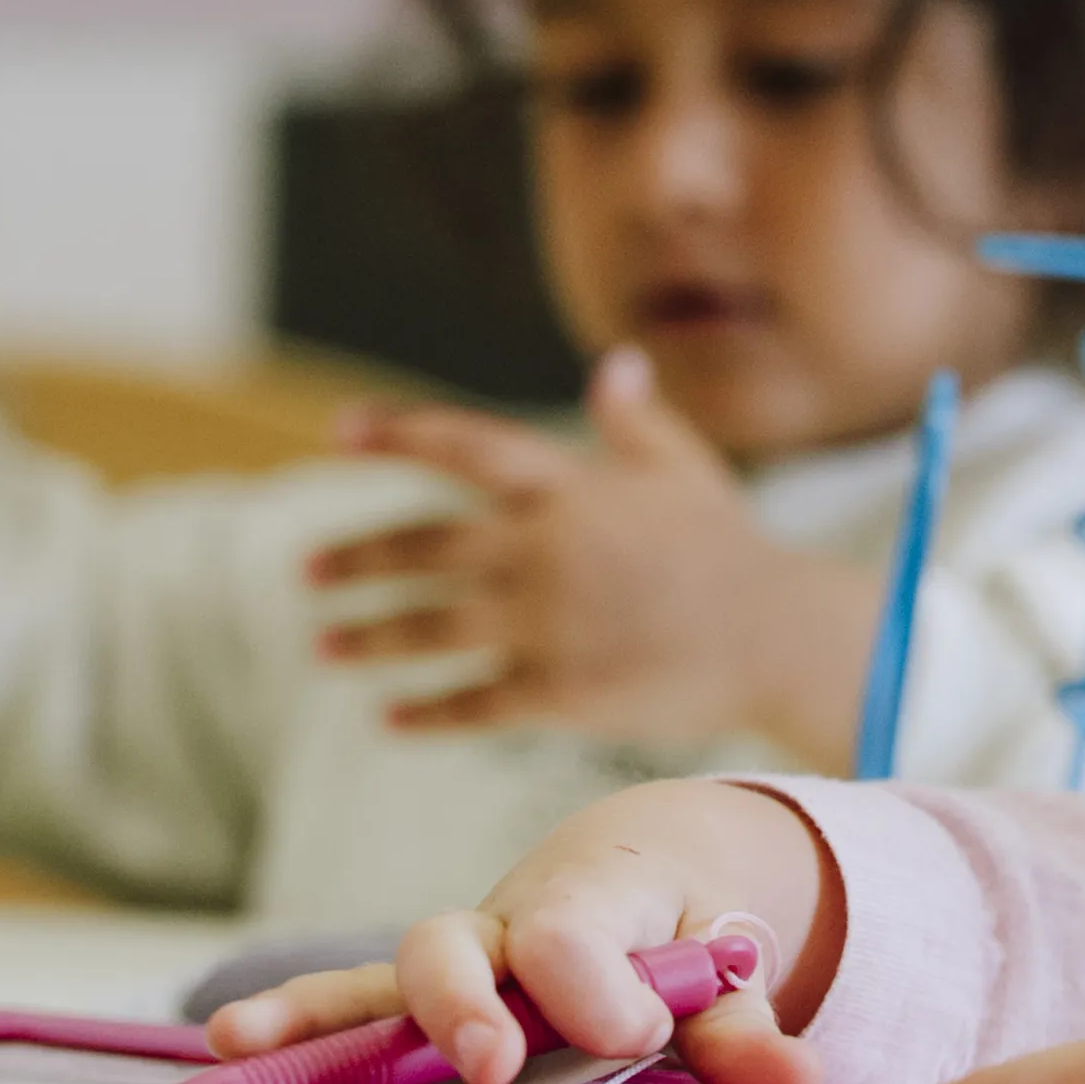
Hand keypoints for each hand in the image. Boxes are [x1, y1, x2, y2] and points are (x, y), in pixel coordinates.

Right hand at [198, 775, 843, 1083]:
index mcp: (590, 906)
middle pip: (455, 944)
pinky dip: (292, 1027)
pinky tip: (225, 1048)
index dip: (596, 985)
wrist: (642, 868)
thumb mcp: (729, 966)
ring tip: (240, 1038)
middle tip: (492, 1062)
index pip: (573, 935)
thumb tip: (794, 1081)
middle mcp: (502, 929)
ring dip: (313, 1012)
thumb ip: (748, 1026)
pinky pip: (349, 1014)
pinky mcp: (420, 1010)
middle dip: (462, 1004)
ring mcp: (453, 971)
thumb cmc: (684, 931)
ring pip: (379, 979)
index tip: (638, 1032)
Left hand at [309, 346, 886, 751]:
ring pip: (430, 627)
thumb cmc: (731, 549)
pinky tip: (392, 716)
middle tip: (306, 571)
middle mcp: (544, 549)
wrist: (778, 637)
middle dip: (355, 558)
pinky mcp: (560, 692)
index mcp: (568, 487)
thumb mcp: (685, 470)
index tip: (340, 430)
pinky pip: (473, 703)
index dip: (397, 433)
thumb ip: (635, 423)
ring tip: (324, 644)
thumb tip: (615, 367)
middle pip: (422, 546)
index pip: (462, 446)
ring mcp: (547, 622)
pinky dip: (426, 711)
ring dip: (367, 636)